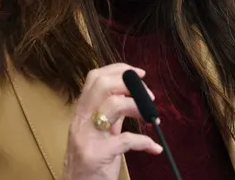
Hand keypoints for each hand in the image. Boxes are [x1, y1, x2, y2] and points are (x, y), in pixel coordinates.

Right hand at [63, 63, 161, 179]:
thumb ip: (111, 117)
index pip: (94, 78)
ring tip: (151, 117)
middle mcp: (81, 122)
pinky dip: (144, 141)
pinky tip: (153, 147)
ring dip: (138, 106)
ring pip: (112, 105)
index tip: (138, 74)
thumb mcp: (98, 135)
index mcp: (82, 114)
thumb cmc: (90, 164)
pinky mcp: (96, 155)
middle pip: (101, 85)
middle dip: (128, 83)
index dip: (118, 70)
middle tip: (147, 95)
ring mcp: (87, 138)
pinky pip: (125, 139)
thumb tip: (130, 98)